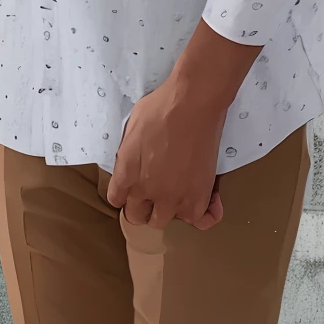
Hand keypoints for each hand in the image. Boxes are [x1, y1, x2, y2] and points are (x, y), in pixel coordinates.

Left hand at [105, 22, 261, 230]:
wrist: (192, 103)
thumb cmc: (161, 107)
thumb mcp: (131, 128)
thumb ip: (128, 154)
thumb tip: (133, 161)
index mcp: (125, 175)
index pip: (117, 201)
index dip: (126, 194)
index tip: (135, 185)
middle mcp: (146, 192)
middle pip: (138, 216)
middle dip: (145, 204)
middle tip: (157, 187)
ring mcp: (172, 199)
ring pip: (165, 220)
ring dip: (171, 208)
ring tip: (181, 189)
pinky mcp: (198, 198)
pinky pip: (199, 220)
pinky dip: (202, 213)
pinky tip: (206, 201)